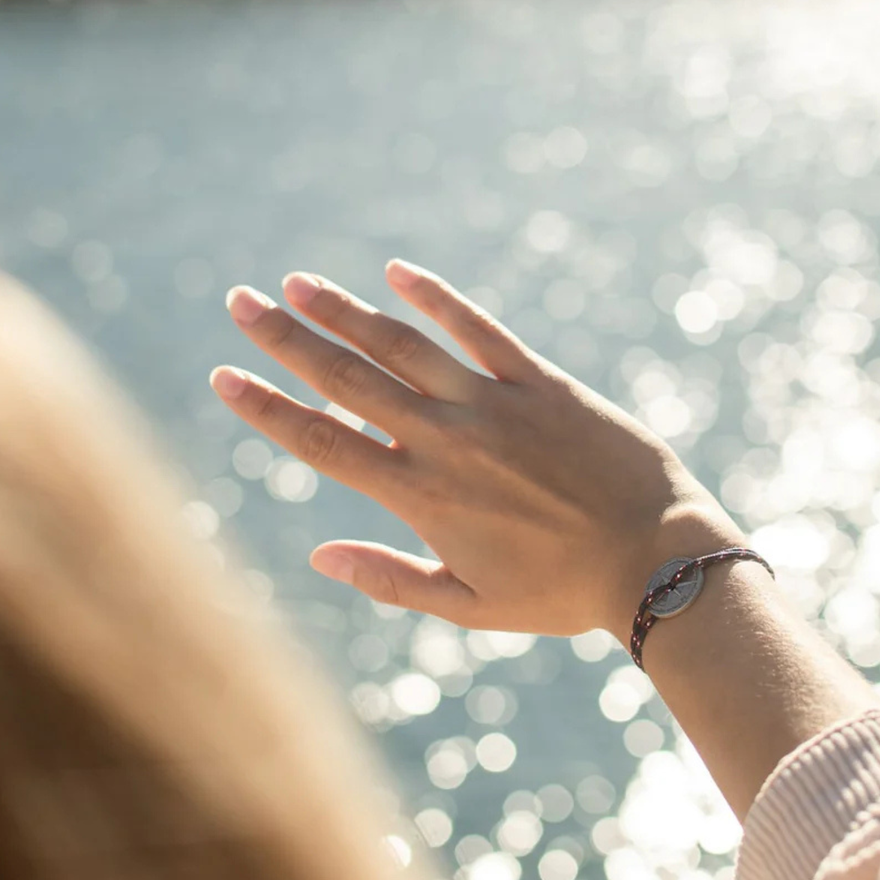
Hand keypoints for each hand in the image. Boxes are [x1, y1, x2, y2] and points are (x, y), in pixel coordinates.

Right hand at [211, 261, 745, 641]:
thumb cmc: (564, 593)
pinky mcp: (542, 382)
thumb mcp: (471, 606)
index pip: (322, 442)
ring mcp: (493, 404)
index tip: (224, 376)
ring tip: (297, 283)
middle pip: (347, 378)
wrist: (655, 559)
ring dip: (343, 311)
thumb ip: (391, 580)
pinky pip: (480, 329)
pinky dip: (437, 299)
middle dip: (285, 340)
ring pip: (401, 344)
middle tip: (240, 302)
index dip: (267, 408)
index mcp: (420, 497)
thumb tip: (318, 556)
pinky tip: (398, 273)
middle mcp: (444, 440)